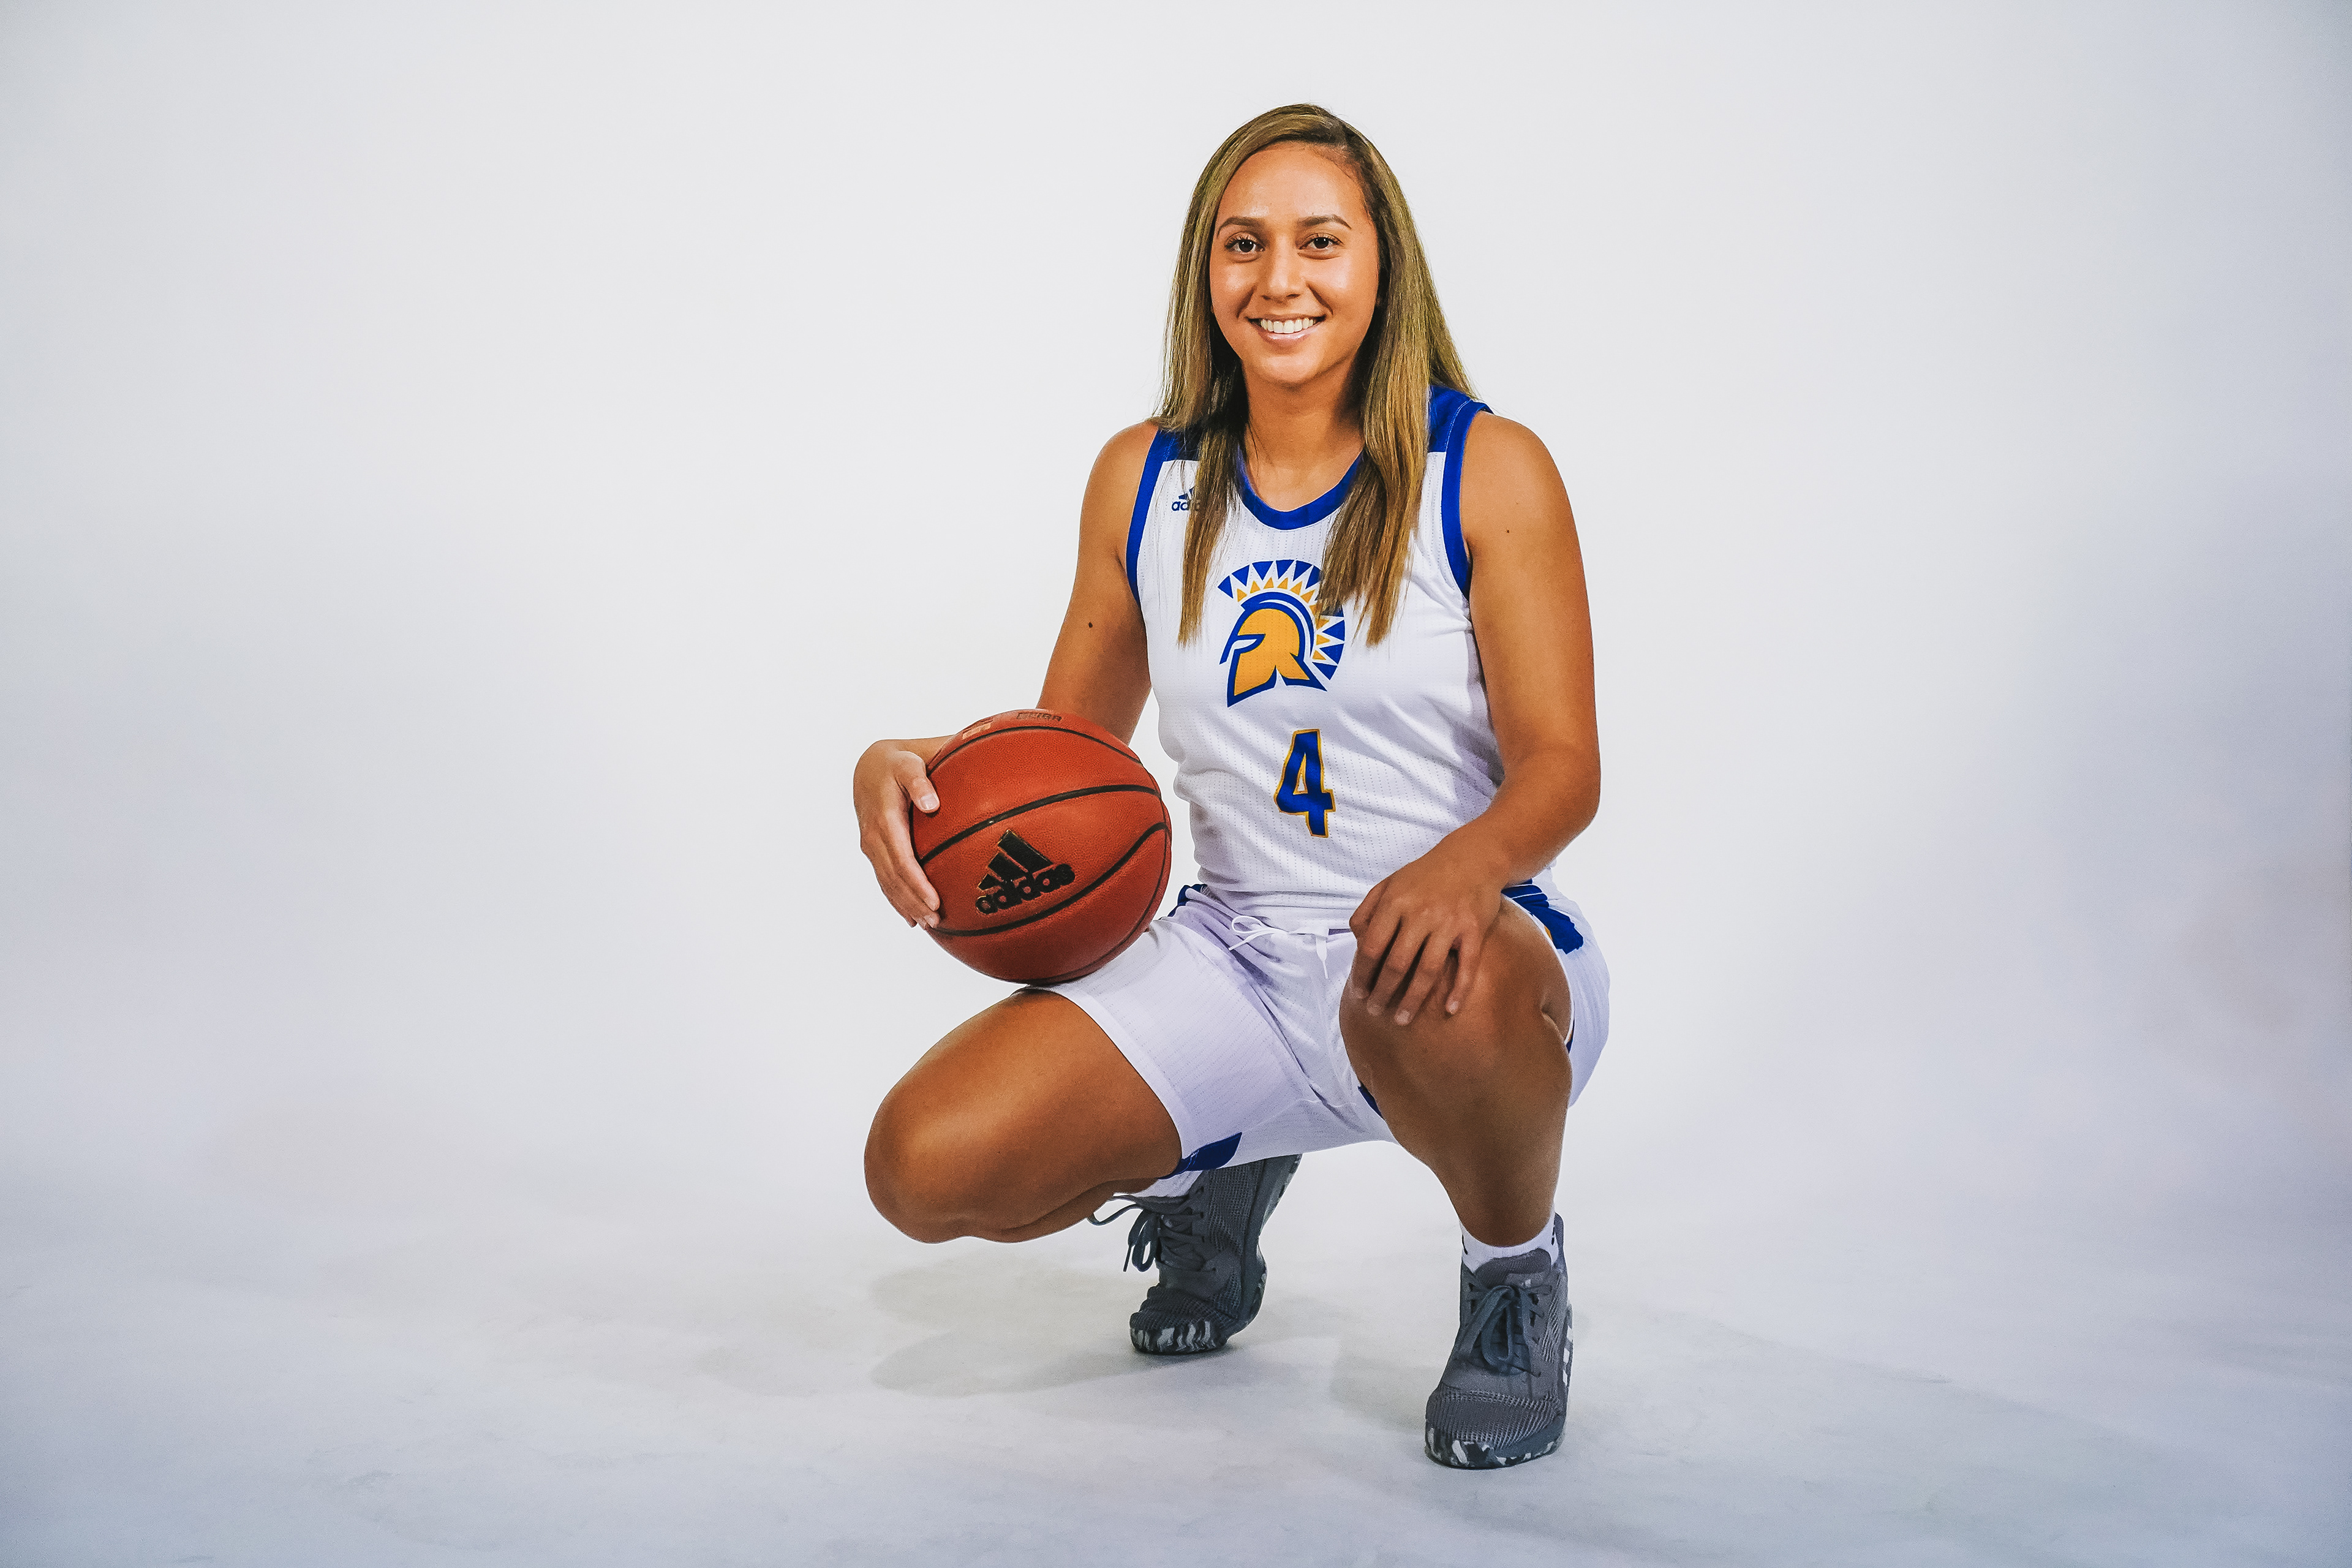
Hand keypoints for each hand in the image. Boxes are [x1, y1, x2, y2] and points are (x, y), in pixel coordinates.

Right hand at [854, 739, 941, 927]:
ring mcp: (871, 846)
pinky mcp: (873, 850)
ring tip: (927, 924)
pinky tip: (910, 917)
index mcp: (884, 820)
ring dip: (905, 905)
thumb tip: (932, 804)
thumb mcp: (909, 764)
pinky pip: (884, 879)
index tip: (934, 901)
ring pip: (887, 883)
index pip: (901, 860)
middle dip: (913, 901)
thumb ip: (920, 781)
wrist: (870, 765)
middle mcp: (873, 837)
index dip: (916, 884)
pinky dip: (896, 900)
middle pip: (893, 878)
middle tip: (936, 921)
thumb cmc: (897, 763)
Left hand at [1347, 846, 1507, 1025]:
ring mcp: (1449, 922)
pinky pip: (1466, 965)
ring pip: (1427, 970)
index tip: (1358, 993)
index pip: (1372, 947)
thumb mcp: (1390, 883)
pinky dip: (1459, 989)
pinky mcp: (1474, 929)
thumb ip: (1368, 910)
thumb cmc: (1426, 874)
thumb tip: (1356, 941)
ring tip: (1402, 1019)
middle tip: (1376, 1012)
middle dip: (1383, 993)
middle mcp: (1420, 913)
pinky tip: (1450, 1010)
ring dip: (1413, 1000)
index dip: (1362, 974)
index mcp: (1395, 902)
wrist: (1473, 856)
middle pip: (1396, 964)